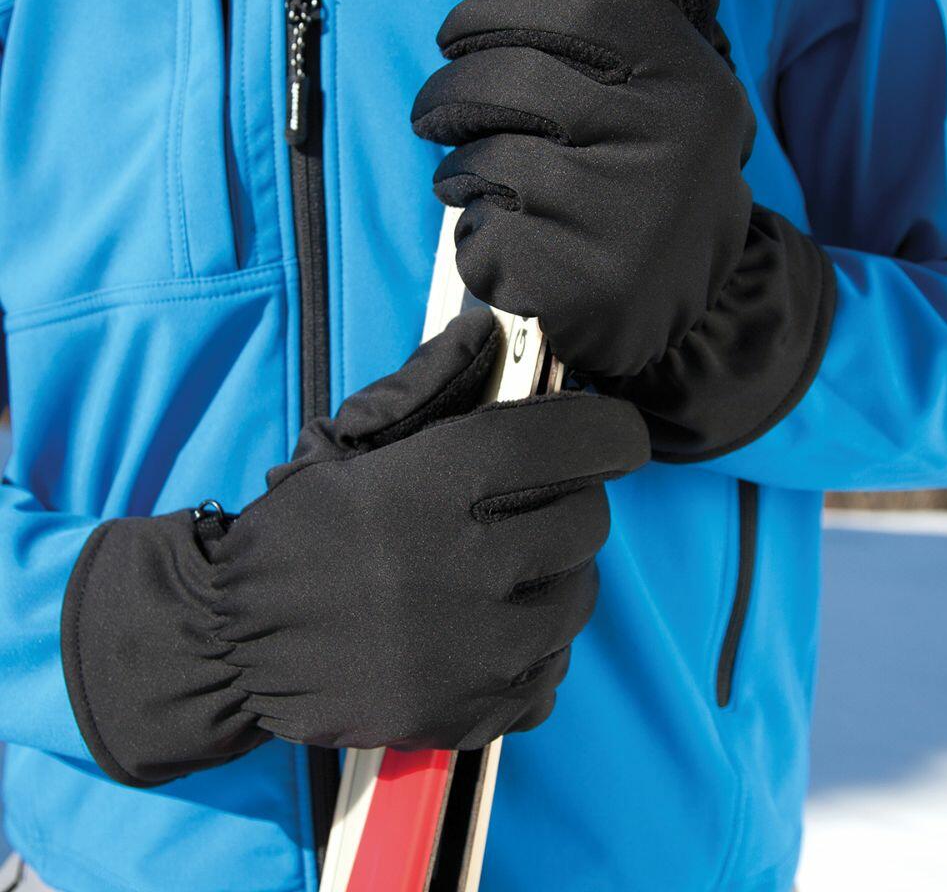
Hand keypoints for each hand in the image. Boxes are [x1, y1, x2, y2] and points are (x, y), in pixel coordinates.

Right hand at [61, 310, 648, 785]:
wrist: (237, 638)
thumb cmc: (300, 528)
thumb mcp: (350, 438)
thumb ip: (427, 382)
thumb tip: (489, 331)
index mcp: (442, 482)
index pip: (578, 442)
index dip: (609, 431)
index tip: (610, 434)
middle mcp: (472, 566)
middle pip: (587, 520)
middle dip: (570, 500)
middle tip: (528, 502)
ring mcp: (477, 651)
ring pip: (578, 597)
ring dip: (554, 575)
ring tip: (502, 570)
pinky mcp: (473, 713)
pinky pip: (552, 672)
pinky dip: (534, 648)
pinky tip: (489, 630)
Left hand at [413, 0, 834, 459]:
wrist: (689, 310)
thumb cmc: (651, 185)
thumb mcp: (675, 96)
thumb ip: (647, 14)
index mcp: (686, 76)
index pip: (574, 7)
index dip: (491, 12)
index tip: (456, 32)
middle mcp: (667, 134)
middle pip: (502, 80)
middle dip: (447, 98)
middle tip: (437, 115)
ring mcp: (624, 213)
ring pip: (483, 162)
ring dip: (462, 175)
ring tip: (491, 190)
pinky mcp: (580, 282)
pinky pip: (482, 238)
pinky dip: (479, 243)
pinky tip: (518, 250)